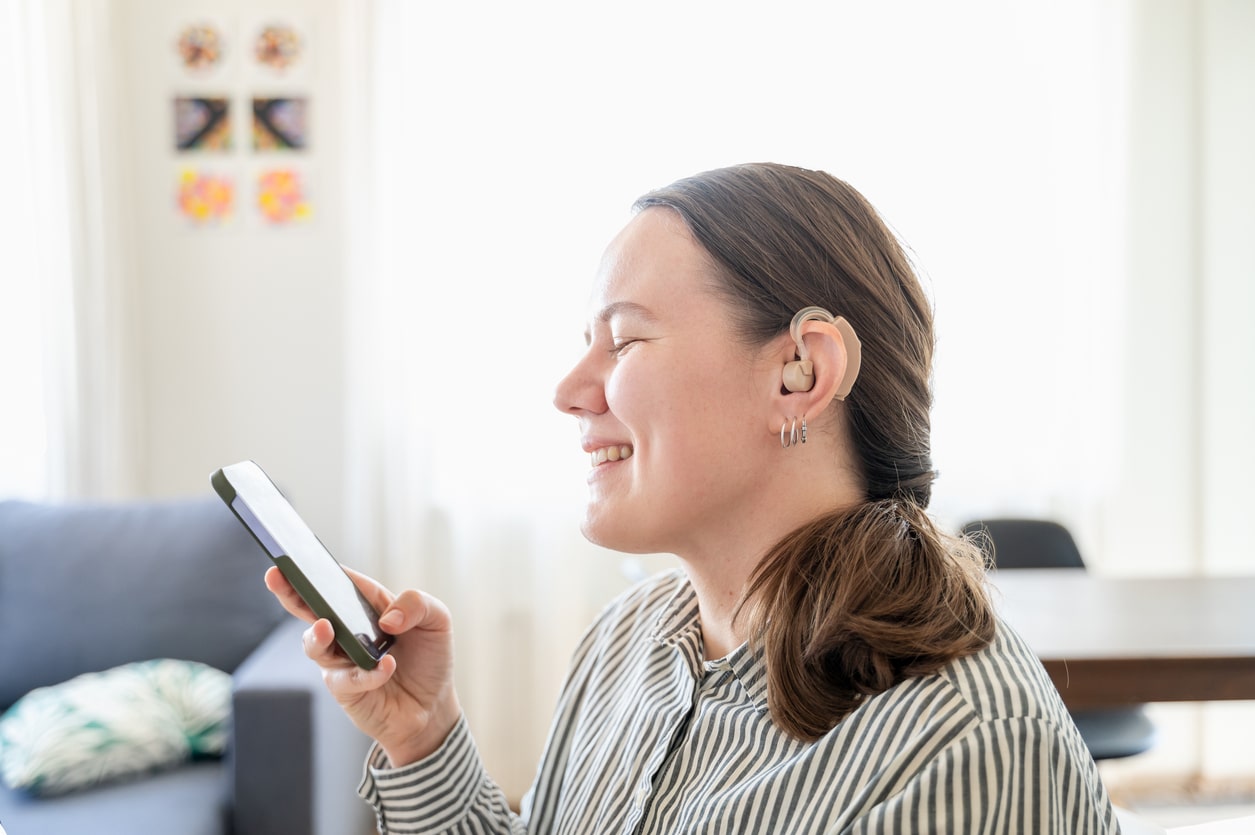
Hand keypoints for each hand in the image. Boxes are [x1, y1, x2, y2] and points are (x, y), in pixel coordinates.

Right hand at [264, 566, 461, 765]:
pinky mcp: (345, 689)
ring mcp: (341, 660)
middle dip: (290, 592)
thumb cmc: (431, 658)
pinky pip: (346, 679)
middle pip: (311, 608)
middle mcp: (347, 630)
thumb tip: (387, 619)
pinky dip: (367, 673)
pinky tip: (386, 667)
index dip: (319, 568)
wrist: (433, 707)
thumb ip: (417, 604)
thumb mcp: (437, 620)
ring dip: (317, 635)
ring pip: (314, 645)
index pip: (339, 582)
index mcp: (366, 606)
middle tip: (276, 576)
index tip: (300, 555)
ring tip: (326, 626)